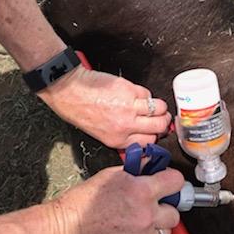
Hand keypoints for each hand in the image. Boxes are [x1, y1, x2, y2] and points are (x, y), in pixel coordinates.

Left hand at [38, 65, 170, 147]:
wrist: (70, 91)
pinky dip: (144, 93)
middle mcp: (125, 126)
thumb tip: (141, 135)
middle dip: (163, 121)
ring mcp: (129, 108)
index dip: (154, 134)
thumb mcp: (101, 134)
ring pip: (159, 108)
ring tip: (151, 104)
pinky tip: (135, 94)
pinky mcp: (130, 91)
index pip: (149, 142)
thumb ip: (122, 136)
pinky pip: (147, 93)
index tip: (155, 130)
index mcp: (117, 139)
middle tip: (160, 116)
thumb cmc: (80, 110)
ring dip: (158, 106)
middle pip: (159, 126)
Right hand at [47, 165, 183, 233]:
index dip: (172, 179)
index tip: (169, 182)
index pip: (176, 181)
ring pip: (167, 231)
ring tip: (144, 220)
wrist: (65, 228)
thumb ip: (136, 169)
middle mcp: (146, 214)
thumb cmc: (83, 201)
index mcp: (142, 191)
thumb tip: (150, 163)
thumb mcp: (110, 175)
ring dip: (159, 225)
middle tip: (155, 203)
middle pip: (175, 211)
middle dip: (166, 206)